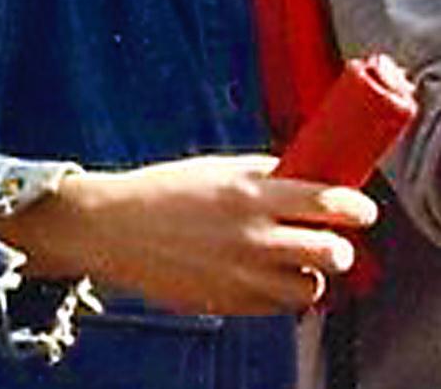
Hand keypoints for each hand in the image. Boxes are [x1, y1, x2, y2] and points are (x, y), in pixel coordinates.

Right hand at [0, 154, 374, 316]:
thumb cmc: (162, 192)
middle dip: (339, 248)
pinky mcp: (233, 301)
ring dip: (309, 273)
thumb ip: (263, 175)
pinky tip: (259, 273)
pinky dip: (280, 291)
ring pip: (312, 286)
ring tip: (290, 260)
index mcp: (249, 194)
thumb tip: (308, 179)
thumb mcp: (214, 169)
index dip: (356, 208)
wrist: (112, 227)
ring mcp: (244, 273)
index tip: (361, 210)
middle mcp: (253, 236)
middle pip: (333, 253)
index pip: (328, 203)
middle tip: (329, 240)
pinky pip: (280, 304)